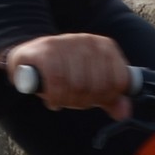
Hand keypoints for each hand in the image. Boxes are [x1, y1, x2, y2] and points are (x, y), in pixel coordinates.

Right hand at [2, 33, 134, 116]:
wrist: (30, 54)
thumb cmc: (65, 70)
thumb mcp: (90, 81)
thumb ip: (109, 98)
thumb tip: (124, 113)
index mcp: (105, 46)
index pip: (118, 81)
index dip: (107, 98)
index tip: (94, 100)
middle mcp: (87, 41)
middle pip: (96, 86)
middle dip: (84, 101)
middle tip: (73, 102)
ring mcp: (65, 43)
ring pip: (76, 85)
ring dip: (68, 101)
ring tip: (62, 100)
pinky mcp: (44, 50)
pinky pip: (56, 81)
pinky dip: (55, 97)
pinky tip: (52, 101)